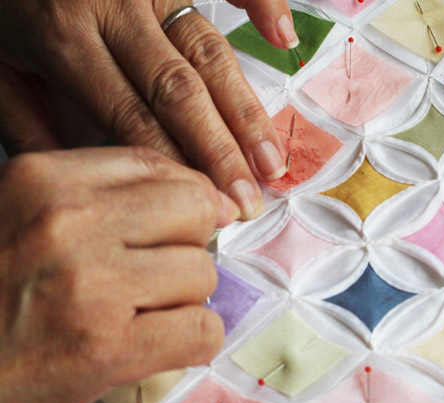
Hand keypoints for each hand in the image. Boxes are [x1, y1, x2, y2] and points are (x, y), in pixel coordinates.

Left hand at [0, 0, 297, 219]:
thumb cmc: (3, 10)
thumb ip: (31, 125)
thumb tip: (87, 185)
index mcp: (63, 37)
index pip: (132, 115)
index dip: (175, 165)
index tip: (205, 209)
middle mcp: (112, 6)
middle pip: (181, 91)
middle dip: (221, 151)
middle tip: (249, 200)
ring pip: (209, 51)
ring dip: (246, 109)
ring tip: (272, 159)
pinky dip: (261, 2)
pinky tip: (284, 37)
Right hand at [0, 147, 228, 402]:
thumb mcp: (16, 213)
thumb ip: (92, 196)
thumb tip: (202, 199)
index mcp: (42, 179)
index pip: (158, 165)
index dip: (184, 199)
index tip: (179, 227)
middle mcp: (69, 223)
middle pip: (194, 213)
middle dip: (189, 244)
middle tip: (158, 274)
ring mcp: (92, 286)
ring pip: (202, 274)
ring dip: (184, 299)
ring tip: (141, 315)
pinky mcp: (108, 348)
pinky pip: (203, 331)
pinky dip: (192, 342)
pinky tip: (157, 346)